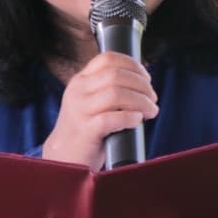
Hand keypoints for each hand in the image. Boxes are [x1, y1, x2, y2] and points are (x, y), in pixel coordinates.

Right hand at [42, 52, 157, 169]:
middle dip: (142, 85)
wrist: (64, 158)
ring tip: (151, 111)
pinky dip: (130, 117)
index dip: (132, 65)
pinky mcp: (85, 131)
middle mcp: (78, 92)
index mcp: (81, 81)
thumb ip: (108, 89)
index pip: (107, 59)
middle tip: (153, 98)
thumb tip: (144, 84)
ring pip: (116, 94)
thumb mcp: (91, 102)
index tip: (147, 78)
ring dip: (141, 101)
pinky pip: (111, 118)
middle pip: (116, 75)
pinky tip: (137, 121)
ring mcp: (80, 111)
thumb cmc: (85, 130)